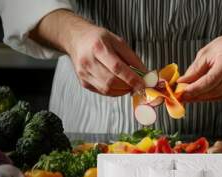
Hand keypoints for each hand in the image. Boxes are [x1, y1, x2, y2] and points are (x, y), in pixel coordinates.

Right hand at [30, 10, 145, 95]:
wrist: (77, 39)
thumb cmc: (98, 39)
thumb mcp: (118, 41)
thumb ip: (132, 58)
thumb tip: (144, 73)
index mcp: (98, 47)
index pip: (117, 67)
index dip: (131, 78)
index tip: (142, 84)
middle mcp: (88, 61)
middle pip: (111, 81)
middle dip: (127, 86)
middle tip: (137, 85)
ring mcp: (84, 74)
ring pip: (106, 89)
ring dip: (122, 90)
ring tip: (128, 85)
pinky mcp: (83, 82)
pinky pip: (102, 92)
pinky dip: (114, 91)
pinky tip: (118, 85)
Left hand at [178, 21, 221, 101]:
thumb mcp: (206, 53)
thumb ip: (194, 70)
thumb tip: (182, 83)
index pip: (209, 81)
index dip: (194, 89)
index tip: (181, 93)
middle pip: (213, 91)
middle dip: (195, 95)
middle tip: (181, 96)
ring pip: (217, 96)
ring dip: (202, 97)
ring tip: (189, 95)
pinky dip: (211, 96)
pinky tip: (203, 93)